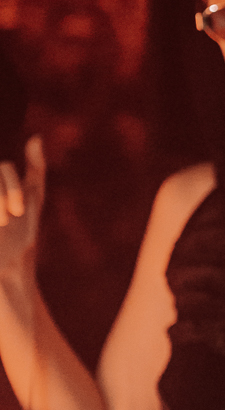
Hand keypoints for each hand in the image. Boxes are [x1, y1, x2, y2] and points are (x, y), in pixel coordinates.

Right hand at [0, 135, 43, 274]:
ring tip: (0, 225)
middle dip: (5, 194)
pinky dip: (0, 206)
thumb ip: (35, 168)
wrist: (5, 272)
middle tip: (8, 222)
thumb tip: (36, 137)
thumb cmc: (20, 236)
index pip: (3, 168)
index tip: (20, 213)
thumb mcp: (33, 199)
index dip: (13, 188)